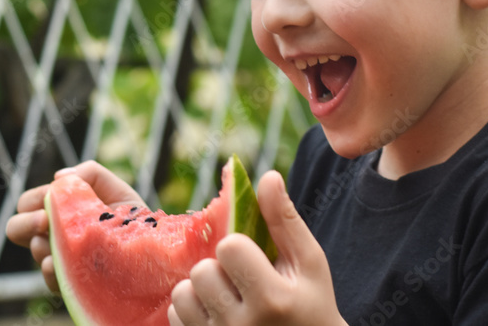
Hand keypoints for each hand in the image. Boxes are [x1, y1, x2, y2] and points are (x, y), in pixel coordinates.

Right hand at [5, 160, 145, 291]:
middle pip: (15, 228)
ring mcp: (60, 259)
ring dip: (41, 245)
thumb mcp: (114, 187)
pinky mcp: (71, 282)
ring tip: (59, 242)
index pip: (28, 203)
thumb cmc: (130, 215)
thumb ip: (89, 172)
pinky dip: (51, 271)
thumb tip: (60, 177)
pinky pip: (51, 281)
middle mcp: (53, 235)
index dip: (34, 199)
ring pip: (34, 252)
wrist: (153, 246)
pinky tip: (59, 264)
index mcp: (58, 211)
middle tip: (45, 221)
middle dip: (25, 223)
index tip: (50, 198)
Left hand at [168, 170, 347, 325]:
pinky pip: (175, 318)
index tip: (254, 258)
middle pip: (202, 271)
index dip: (238, 246)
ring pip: (182, 295)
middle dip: (219, 268)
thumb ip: (285, 220)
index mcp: (272, 298)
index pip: (228, 247)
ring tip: (227, 296)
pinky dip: (191, 312)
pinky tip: (216, 315)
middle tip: (242, 280)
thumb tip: (268, 176)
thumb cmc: (312, 306)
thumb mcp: (310, 264)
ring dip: (200, 289)